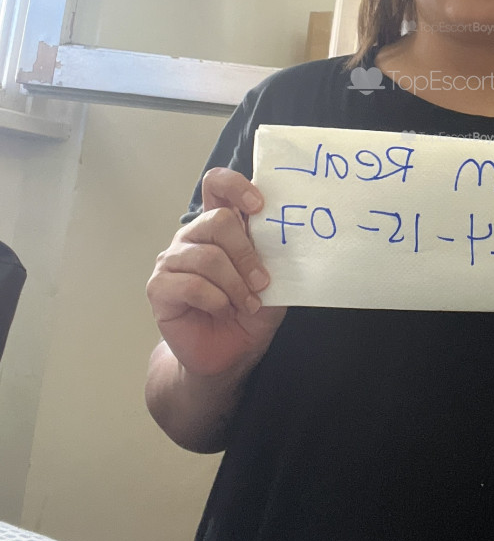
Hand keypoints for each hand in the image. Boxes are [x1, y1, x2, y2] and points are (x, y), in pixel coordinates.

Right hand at [147, 167, 285, 377]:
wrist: (229, 354)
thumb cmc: (249, 313)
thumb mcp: (273, 280)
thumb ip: (274, 253)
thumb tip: (286, 232)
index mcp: (219, 226)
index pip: (217, 185)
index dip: (235, 186)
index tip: (260, 206)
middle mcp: (193, 237)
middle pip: (217, 220)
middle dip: (246, 253)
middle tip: (262, 282)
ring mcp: (172, 260)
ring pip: (208, 257)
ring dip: (235, 284)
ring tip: (247, 304)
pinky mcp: (159, 287)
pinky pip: (191, 284)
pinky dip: (217, 300)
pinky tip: (224, 311)